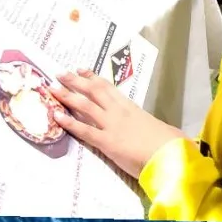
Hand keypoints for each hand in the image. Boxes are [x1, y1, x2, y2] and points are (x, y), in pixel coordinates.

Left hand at [51, 69, 184, 179]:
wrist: (169, 152)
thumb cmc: (167, 140)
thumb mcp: (154, 125)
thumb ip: (144, 122)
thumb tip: (145, 125)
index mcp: (129, 106)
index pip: (107, 87)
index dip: (92, 77)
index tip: (81, 69)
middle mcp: (118, 111)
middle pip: (93, 91)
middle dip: (75, 81)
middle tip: (60, 73)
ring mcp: (111, 125)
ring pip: (85, 106)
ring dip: (67, 96)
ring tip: (52, 88)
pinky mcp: (106, 142)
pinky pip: (84, 130)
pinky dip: (69, 122)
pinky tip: (57, 116)